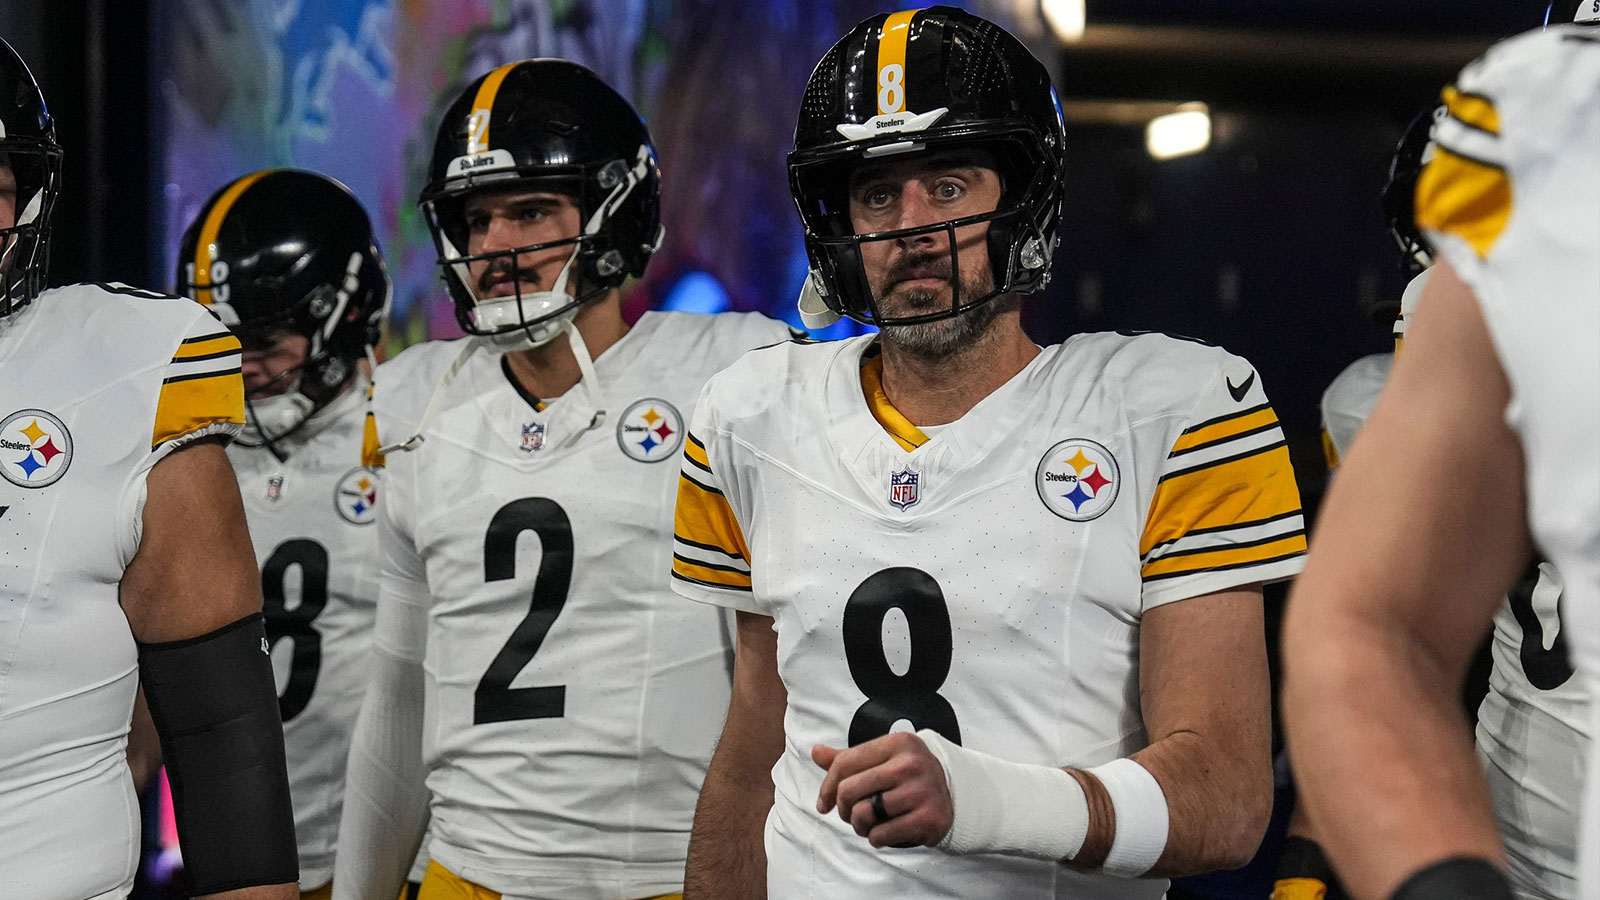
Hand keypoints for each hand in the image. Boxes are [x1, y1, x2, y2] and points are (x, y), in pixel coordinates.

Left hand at [812, 731, 952, 848]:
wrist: (956, 796)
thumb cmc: (909, 777)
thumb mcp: (883, 760)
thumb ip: (849, 758)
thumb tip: (816, 752)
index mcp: (897, 743)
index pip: (844, 763)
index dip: (826, 787)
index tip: (823, 803)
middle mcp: (910, 764)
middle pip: (848, 790)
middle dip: (842, 808)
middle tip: (850, 815)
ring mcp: (921, 791)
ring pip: (863, 815)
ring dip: (859, 826)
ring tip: (868, 824)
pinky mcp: (928, 818)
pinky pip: (881, 835)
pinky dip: (875, 838)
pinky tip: (884, 832)